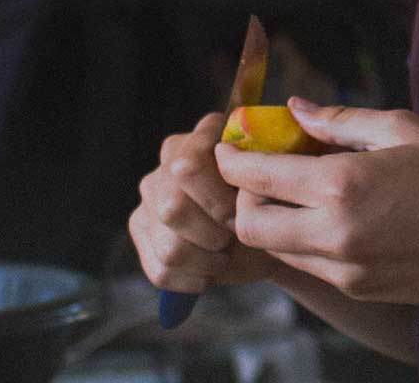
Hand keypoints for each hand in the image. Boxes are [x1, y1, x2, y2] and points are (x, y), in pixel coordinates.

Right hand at [128, 113, 278, 292]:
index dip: (216, 201)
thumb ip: (262, 171)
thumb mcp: (277, 187)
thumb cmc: (273, 205)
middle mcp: (169, 160)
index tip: (241, 216)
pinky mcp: (140, 227)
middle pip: (172, 207)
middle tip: (232, 238)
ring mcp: (150, 193)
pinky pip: (160, 270)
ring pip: (168, 246)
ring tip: (224, 255)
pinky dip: (190, 280)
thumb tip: (245, 167)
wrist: (266, 236)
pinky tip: (208, 272)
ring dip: (204, 261)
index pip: (188, 166)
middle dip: (210, 234)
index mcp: (202, 138)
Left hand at [215, 98, 418, 304]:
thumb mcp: (401, 128)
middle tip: (264, 171)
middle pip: (249, 225)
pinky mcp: (357, 287)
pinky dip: (303, 238)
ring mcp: (344, 268)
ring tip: (301, 191)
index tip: (232, 142)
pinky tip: (332, 214)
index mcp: (342, 186)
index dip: (232, 157)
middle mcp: (334, 234)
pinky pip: (309, 264)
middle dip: (244, 196)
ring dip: (273, 219)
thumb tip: (293, 107)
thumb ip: (338, 119)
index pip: (254, 177)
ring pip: (275, 250)